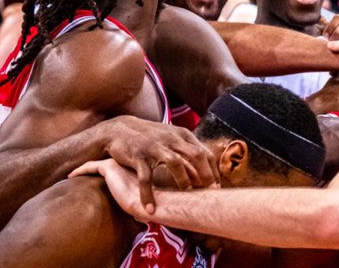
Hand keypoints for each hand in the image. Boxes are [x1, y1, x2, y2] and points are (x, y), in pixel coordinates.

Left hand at [70, 159, 154, 219]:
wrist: (147, 203)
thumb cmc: (146, 205)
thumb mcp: (139, 199)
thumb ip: (135, 200)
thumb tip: (134, 214)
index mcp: (130, 170)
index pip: (110, 169)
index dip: (98, 172)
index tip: (87, 178)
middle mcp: (122, 164)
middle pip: (100, 165)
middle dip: (89, 168)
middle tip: (76, 173)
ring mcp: (116, 164)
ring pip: (93, 164)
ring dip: (82, 168)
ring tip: (71, 173)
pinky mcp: (109, 167)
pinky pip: (90, 166)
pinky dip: (80, 169)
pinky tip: (71, 175)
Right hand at [101, 115, 218, 210]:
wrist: (120, 129)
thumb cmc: (151, 138)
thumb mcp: (172, 140)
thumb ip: (186, 154)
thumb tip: (204, 173)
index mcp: (182, 135)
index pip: (204, 152)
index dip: (213, 170)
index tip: (217, 188)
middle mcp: (171, 139)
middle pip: (195, 155)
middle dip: (205, 175)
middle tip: (209, 194)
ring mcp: (155, 147)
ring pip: (174, 162)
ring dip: (183, 180)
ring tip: (185, 199)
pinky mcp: (138, 156)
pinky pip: (145, 177)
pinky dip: (148, 194)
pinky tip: (150, 209)